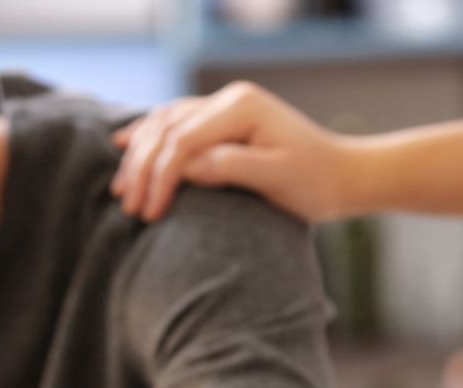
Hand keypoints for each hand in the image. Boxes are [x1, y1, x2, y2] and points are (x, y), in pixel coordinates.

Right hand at [111, 81, 359, 222]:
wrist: (342, 176)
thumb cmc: (315, 182)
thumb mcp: (276, 178)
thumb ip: (230, 168)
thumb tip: (185, 169)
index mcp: (241, 107)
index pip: (183, 140)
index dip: (160, 177)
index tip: (150, 213)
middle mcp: (228, 99)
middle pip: (166, 129)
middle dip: (142, 169)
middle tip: (128, 207)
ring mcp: (222, 106)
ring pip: (163, 123)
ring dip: (137, 154)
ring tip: (120, 188)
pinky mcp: (219, 120)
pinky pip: (172, 124)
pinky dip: (146, 137)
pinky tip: (124, 145)